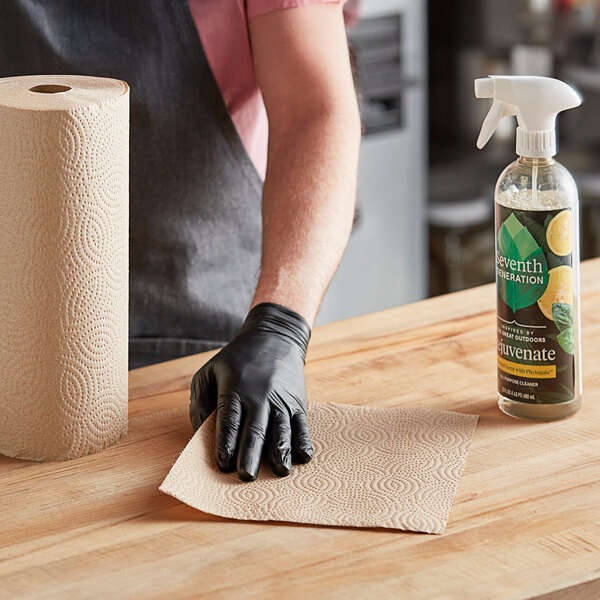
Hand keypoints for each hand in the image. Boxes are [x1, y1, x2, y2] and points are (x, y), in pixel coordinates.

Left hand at [189, 302, 313, 480]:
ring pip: (280, 428)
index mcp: (234, 389)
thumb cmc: (236, 359)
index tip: (223, 465)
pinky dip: (303, 440)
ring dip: (280, 451)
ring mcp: (281, 399)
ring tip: (280, 472)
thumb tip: (198, 435)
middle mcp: (259, 396)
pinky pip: (301, 424)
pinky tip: (303, 456)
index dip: (226, 444)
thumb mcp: (209, 371)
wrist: (275, 336)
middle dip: (251, 454)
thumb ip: (200, 402)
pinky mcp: (297, 401)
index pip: (229, 421)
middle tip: (247, 476)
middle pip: (254, 429)